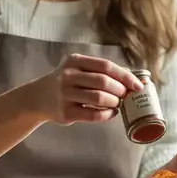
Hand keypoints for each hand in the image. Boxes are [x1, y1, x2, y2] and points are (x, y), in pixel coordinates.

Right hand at [29, 53, 143, 125]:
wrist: (38, 97)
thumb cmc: (66, 82)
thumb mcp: (78, 69)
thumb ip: (100, 71)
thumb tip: (132, 78)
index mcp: (75, 61)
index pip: (106, 66)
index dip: (125, 76)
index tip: (138, 85)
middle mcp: (68, 76)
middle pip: (104, 82)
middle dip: (120, 90)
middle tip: (126, 95)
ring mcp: (66, 94)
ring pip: (99, 98)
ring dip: (114, 102)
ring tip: (118, 104)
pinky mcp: (66, 112)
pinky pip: (93, 115)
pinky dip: (107, 115)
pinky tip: (111, 113)